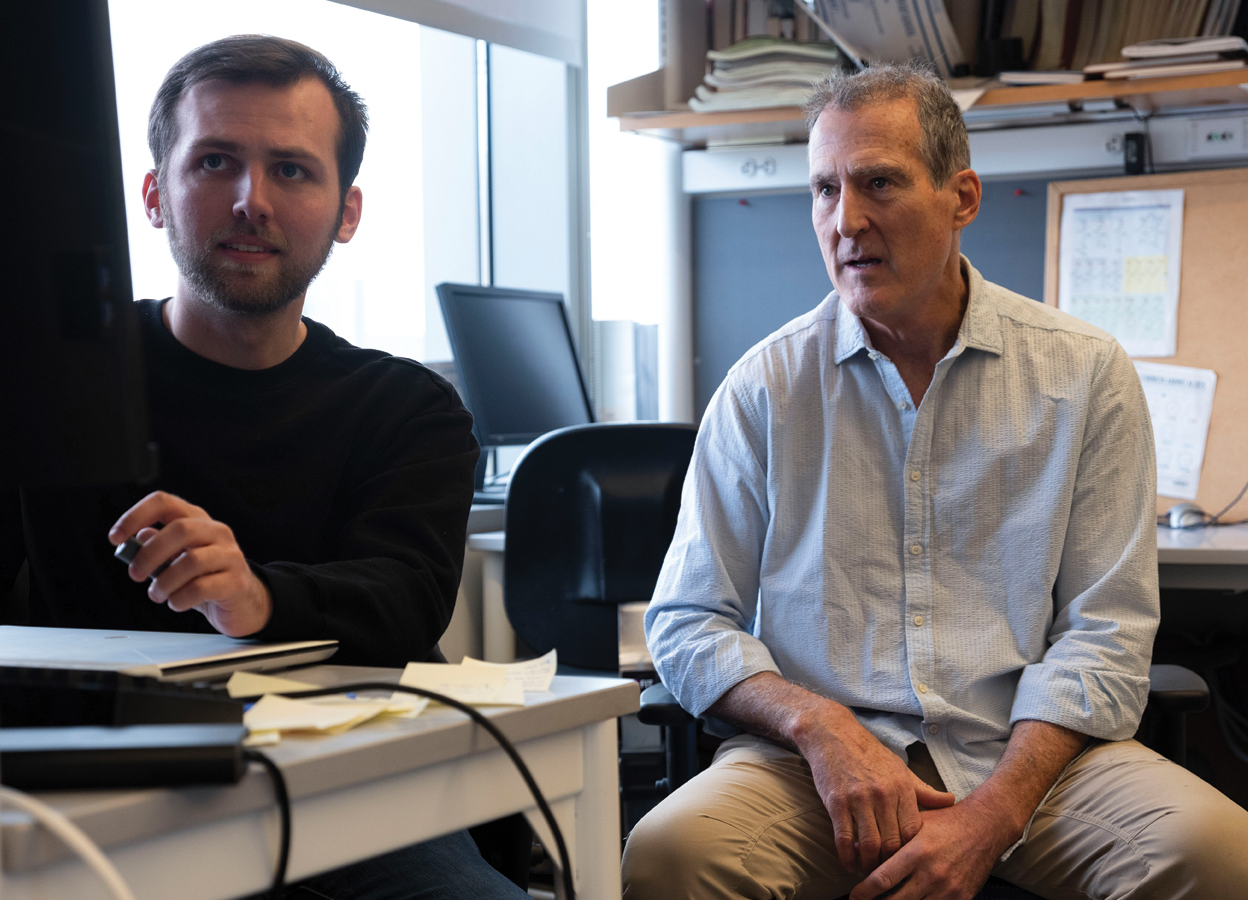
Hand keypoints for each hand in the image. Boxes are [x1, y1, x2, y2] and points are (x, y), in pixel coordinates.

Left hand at [109, 491, 271, 636]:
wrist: (243, 602)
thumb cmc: (206, 578)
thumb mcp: (177, 560)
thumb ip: (158, 548)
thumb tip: (136, 540)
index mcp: (197, 520)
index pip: (164, 503)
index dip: (135, 516)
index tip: (116, 537)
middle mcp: (217, 532)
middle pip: (180, 529)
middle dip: (150, 554)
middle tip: (135, 574)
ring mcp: (230, 555)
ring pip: (192, 560)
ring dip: (164, 582)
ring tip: (157, 594)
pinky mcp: (236, 581)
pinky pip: (202, 587)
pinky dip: (181, 598)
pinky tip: (177, 602)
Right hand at [795, 710, 954, 873]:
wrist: (833, 734)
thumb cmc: (869, 753)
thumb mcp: (900, 769)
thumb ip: (924, 790)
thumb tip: (951, 801)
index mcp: (901, 787)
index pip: (913, 831)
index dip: (910, 851)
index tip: (905, 861)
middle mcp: (882, 794)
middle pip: (892, 842)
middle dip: (890, 863)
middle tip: (887, 873)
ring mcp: (858, 799)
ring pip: (869, 844)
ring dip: (869, 865)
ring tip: (868, 872)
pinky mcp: (836, 802)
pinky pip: (844, 838)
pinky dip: (847, 857)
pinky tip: (848, 864)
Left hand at [848, 797, 1012, 899]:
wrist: (984, 828)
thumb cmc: (945, 823)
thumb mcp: (914, 824)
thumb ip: (888, 838)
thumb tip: (855, 847)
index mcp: (916, 852)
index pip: (882, 879)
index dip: (864, 893)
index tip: (854, 897)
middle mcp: (931, 874)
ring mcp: (947, 890)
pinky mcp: (961, 899)